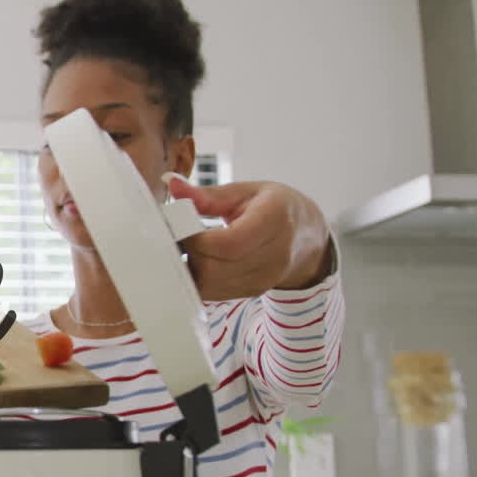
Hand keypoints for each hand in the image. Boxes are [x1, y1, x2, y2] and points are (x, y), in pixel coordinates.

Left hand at [166, 175, 333, 300]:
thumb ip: (206, 194)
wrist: (305, 236)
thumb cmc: (274, 207)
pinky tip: (195, 261)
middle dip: (188, 254)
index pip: (229, 243)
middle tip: (176, 238)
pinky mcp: (253, 292)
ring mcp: (264, 279)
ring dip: (189, 269)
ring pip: (212, 285)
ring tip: (185, 248)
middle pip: (216, 268)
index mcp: (275, 220)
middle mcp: (274, 256)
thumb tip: (171, 183)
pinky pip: (215, 293)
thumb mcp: (245, 192)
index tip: (178, 226)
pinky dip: (198, 279)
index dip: (196, 239)